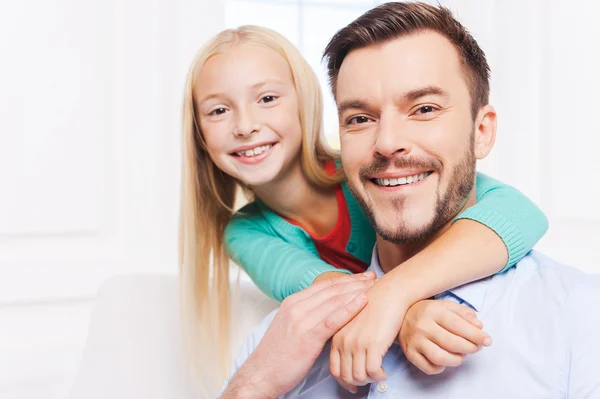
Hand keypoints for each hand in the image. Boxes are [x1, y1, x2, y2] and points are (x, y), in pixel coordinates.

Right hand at [221, 271, 375, 398]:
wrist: (261, 374)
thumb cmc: (277, 355)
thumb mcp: (289, 326)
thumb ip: (305, 314)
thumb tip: (324, 308)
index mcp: (291, 302)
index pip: (323, 285)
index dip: (345, 279)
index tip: (361, 276)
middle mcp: (296, 307)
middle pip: (332, 289)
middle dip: (355, 281)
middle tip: (373, 276)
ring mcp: (301, 320)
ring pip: (335, 300)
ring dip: (357, 291)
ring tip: (374, 286)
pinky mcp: (308, 336)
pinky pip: (333, 319)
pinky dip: (350, 308)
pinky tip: (363, 302)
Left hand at [329, 275, 404, 391]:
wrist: (389, 293)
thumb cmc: (375, 307)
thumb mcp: (354, 324)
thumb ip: (348, 340)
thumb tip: (353, 362)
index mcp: (336, 336)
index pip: (333, 369)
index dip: (343, 381)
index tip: (353, 385)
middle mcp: (343, 341)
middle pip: (345, 376)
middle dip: (357, 383)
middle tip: (368, 382)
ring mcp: (357, 343)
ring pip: (359, 376)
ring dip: (370, 380)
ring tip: (378, 375)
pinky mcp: (372, 344)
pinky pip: (373, 372)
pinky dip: (379, 376)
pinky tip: (384, 372)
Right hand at [399, 300, 491, 374]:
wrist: (398, 316)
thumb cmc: (427, 312)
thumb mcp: (445, 306)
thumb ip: (463, 313)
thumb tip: (478, 326)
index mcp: (433, 311)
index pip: (459, 325)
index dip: (476, 335)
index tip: (487, 340)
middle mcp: (423, 326)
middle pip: (452, 343)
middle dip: (470, 348)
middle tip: (476, 348)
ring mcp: (415, 341)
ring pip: (441, 358)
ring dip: (457, 360)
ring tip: (461, 355)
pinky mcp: (409, 353)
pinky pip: (429, 368)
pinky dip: (441, 368)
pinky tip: (445, 360)